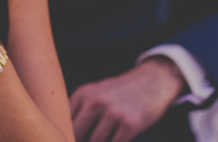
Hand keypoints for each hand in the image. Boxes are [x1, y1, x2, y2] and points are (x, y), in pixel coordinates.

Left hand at [69, 58, 183, 141]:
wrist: (153, 81)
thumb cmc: (121, 93)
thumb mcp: (96, 92)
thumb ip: (80, 111)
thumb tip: (66, 134)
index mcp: (83, 93)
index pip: (64, 121)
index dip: (65, 134)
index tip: (66, 138)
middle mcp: (95, 100)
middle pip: (76, 134)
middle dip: (79, 140)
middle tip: (87, 138)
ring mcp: (113, 112)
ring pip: (95, 141)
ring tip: (105, 135)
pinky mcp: (130, 123)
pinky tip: (117, 139)